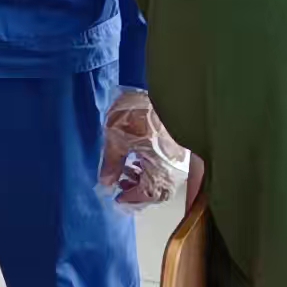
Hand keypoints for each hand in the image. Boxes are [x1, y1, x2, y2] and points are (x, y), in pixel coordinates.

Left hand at [99, 88, 190, 212]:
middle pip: (158, 192)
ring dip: (144, 182)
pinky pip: (167, 170)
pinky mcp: (180, 150)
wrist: (156, 87)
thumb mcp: (116, 137)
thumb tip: (106, 184)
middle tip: (120, 186)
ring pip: (163, 182)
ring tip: (124, 173)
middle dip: (138, 193)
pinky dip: (151, 171)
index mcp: (162, 168)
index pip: (148, 195)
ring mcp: (180, 160)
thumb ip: (111, 164)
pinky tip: (136, 162)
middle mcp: (175, 168)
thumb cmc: (135, 111)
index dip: (131, 199)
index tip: (116, 198)